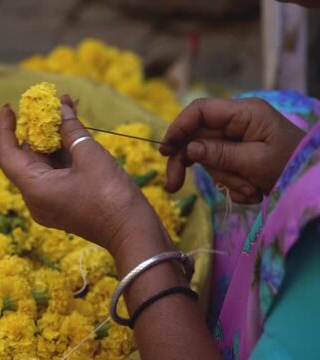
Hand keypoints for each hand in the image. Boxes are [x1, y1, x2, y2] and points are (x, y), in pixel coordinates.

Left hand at [0, 96, 164, 254]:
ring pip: (44, 163)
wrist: (134, 234)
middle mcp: (35, 198)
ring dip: (53, 136)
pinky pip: (57, 172)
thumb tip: (60, 108)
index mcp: (33, 189)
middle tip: (48, 101)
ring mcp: (50, 202)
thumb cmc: (111, 196)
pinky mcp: (64, 203)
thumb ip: (70, 129)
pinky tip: (74, 128)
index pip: (7, 154)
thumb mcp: (90, 155)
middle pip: (27, 156)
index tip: (11, 107)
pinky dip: (63, 151)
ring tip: (67, 105)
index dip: (5, 128)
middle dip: (37, 127)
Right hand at [160, 97, 304, 203]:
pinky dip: (231, 184)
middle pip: (196, 136)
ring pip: (207, 156)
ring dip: (223, 179)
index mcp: (244, 112)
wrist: (311, 182)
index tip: (165, 149)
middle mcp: (237, 121)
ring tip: (249, 191)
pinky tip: (251, 191)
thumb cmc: (290, 166)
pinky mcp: (237, 154)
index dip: (178, 127)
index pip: (200, 110)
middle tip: (172, 185)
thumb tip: (189, 148)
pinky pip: (220, 168)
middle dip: (187, 162)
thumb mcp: (255, 162)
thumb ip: (219, 153)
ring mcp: (236, 138)